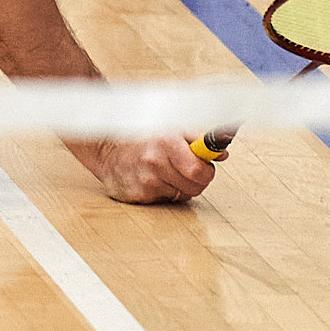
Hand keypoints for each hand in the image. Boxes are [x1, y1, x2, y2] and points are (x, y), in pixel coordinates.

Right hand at [91, 135, 215, 203]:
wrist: (106, 148)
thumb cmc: (142, 137)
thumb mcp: (171, 128)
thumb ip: (199, 138)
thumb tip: (223, 153)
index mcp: (166, 143)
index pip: (199, 171)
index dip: (207, 172)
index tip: (205, 167)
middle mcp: (154, 163)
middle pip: (194, 187)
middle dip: (196, 180)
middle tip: (186, 170)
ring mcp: (145, 182)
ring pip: (181, 195)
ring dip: (179, 187)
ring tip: (166, 172)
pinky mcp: (137, 196)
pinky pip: (164, 201)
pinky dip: (163, 193)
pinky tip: (152, 179)